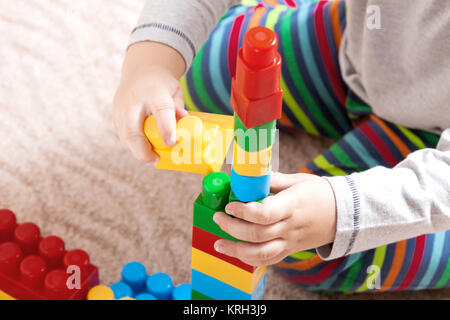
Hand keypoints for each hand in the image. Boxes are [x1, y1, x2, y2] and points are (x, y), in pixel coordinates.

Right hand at [113, 41, 187, 161]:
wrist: (140, 71)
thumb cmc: (162, 86)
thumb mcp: (176, 92)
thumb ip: (179, 110)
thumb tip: (184, 126)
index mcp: (154, 92)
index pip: (161, 111)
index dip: (166, 129)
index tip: (171, 143)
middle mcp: (134, 101)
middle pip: (134, 131)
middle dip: (144, 151)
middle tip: (156, 159)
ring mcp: (121, 109)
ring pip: (126, 138)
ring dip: (138, 151)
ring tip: (152, 155)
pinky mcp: (115, 116)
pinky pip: (123, 137)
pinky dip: (133, 146)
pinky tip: (143, 147)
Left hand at [213, 172, 336, 265]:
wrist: (344, 214)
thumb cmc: (320, 193)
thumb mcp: (298, 180)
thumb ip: (273, 180)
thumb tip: (250, 175)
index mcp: (292, 205)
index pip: (265, 214)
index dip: (243, 211)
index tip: (229, 205)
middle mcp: (290, 227)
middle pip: (257, 235)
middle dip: (232, 228)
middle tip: (218, 218)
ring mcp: (290, 241)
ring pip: (261, 254)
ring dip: (236, 251)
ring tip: (219, 244)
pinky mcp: (290, 250)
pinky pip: (269, 260)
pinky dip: (250, 259)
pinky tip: (236, 252)